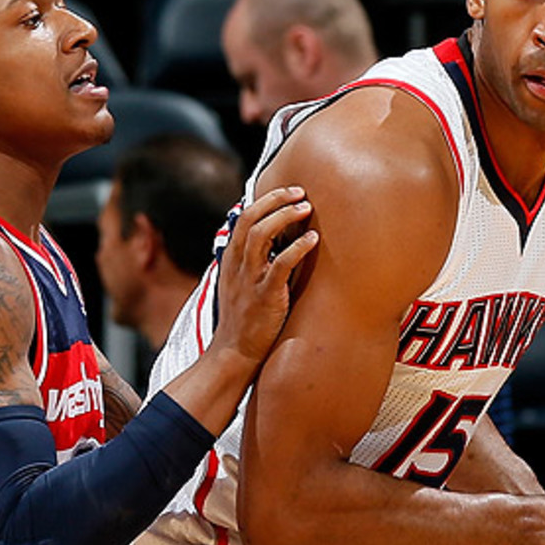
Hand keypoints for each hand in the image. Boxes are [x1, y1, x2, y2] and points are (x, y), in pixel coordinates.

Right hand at [209, 186, 316, 371]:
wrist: (234, 352)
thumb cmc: (244, 318)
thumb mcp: (240, 284)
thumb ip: (253, 262)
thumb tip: (277, 243)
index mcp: (231, 259)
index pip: (244, 217)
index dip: (267, 200)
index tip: (289, 192)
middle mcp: (237, 265)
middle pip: (251, 218)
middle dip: (276, 199)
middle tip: (301, 193)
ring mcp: (250, 280)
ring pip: (261, 235)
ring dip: (285, 216)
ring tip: (307, 208)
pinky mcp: (265, 297)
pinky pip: (280, 265)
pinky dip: (297, 248)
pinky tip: (313, 239)